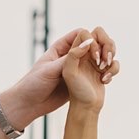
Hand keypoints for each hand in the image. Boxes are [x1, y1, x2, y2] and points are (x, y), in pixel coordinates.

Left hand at [1, 26, 118, 126]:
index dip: (91, 39)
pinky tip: (106, 80)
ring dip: (108, 59)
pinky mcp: (85, 79)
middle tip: (105, 60)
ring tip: (106, 69)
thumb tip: (89, 43)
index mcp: (61, 48)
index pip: (82, 33)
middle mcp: (72, 55)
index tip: (93, 52)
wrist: (30, 105)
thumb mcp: (50, 70)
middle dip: (104, 47)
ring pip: (101, 56)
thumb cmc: (34, 85)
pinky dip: (108, 72)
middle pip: (95, 42)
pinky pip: (102, 70)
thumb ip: (70, 57)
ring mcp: (80, 67)